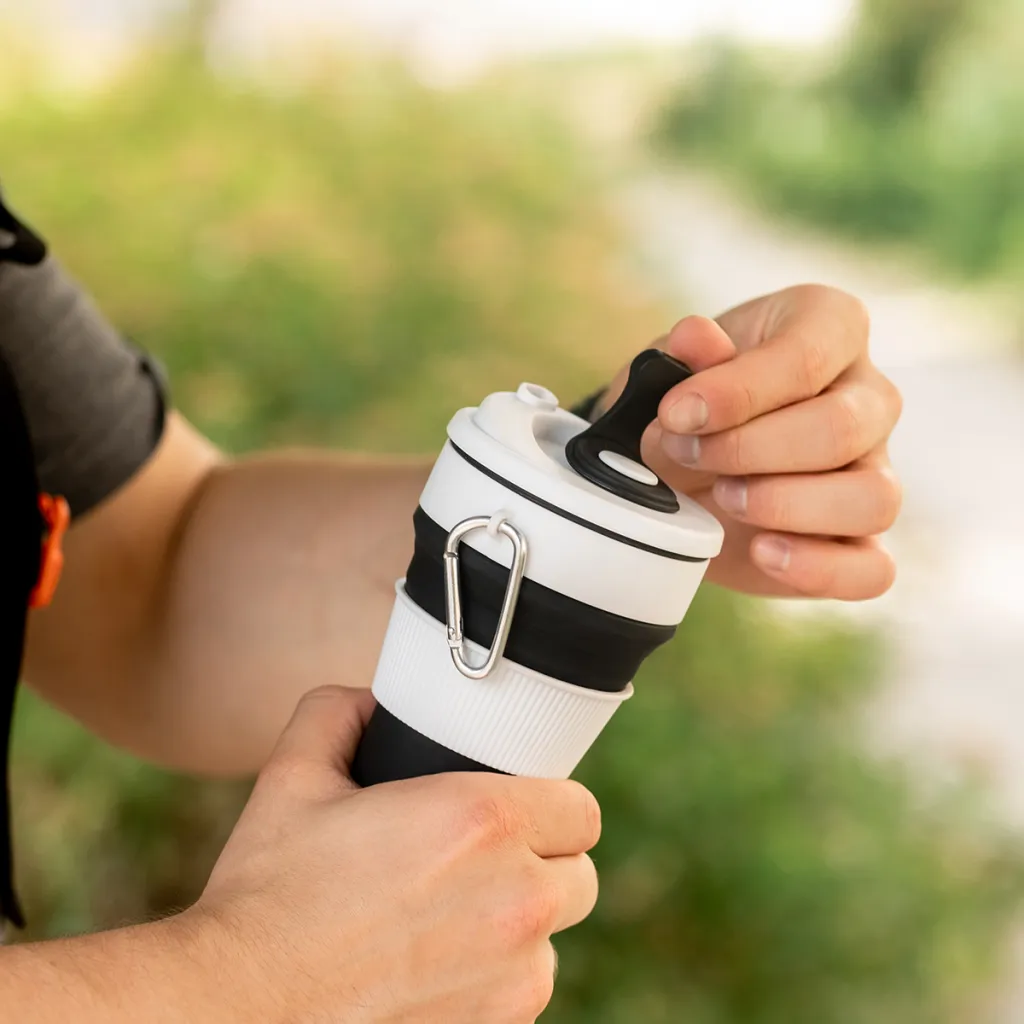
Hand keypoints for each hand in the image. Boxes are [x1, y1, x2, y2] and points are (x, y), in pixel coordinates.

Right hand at [180, 686, 600, 1022]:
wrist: (235, 1010)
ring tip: (457, 913)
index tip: (519, 809)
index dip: (552, 804)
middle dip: (542, 860)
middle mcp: (517, 900)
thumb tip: (373, 699)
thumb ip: (341, 713)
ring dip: (521, 921)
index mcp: (483, 821)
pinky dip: (498, 975)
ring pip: (553, 936)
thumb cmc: (267, 894)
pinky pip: (525, 990)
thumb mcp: (293, 776)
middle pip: (579, 873)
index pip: (581, 808)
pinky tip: (441, 962)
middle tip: (483, 859)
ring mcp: (514, 978)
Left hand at [605, 284, 902, 599]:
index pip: (809, 355)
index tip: (675, 413)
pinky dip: (817, 569)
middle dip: (749, 450)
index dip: (739, 391)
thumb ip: (685, 357)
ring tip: (724, 497)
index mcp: (831, 327)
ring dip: (786, 505)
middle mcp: (868, 397)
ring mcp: (873, 473)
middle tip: (688, 453)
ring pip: (874, 499)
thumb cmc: (690, 398)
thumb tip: (695, 338)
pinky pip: (872, 569)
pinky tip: (761, 552)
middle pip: (843, 428)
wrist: (678, 461)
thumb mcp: (672, 368)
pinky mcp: (857, 542)